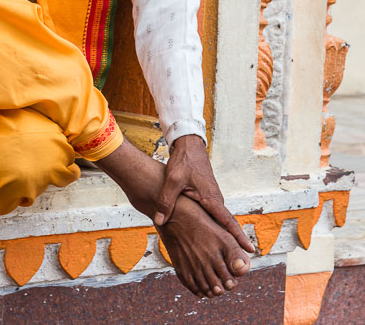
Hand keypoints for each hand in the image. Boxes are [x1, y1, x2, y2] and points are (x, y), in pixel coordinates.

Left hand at [154, 135, 253, 254]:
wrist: (189, 146)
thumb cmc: (183, 161)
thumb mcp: (172, 180)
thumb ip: (166, 201)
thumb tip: (159, 220)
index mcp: (211, 198)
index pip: (228, 221)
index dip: (237, 237)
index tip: (249, 250)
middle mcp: (216, 199)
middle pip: (226, 224)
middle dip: (233, 241)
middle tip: (240, 261)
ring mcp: (213, 198)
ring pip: (218, 220)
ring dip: (223, 234)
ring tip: (226, 253)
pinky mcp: (208, 196)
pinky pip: (213, 214)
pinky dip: (215, 225)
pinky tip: (210, 235)